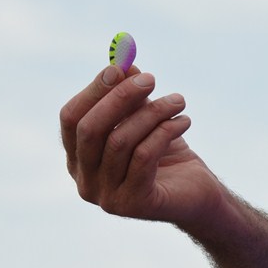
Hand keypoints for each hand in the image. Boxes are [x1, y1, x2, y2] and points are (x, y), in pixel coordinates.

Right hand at [60, 65, 221, 227]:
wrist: (196, 194)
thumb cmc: (165, 152)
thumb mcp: (144, 118)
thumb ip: (129, 94)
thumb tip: (124, 64)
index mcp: (78, 158)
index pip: (71, 119)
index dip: (93, 91)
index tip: (119, 67)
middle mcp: (85, 181)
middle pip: (90, 130)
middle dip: (120, 98)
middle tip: (150, 78)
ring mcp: (106, 197)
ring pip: (120, 141)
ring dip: (152, 112)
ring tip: (178, 100)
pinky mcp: (133, 204)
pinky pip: (143, 157)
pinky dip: (165, 131)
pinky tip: (184, 121)